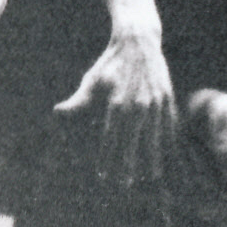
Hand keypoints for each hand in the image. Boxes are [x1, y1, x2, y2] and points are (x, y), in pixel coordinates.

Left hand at [55, 27, 175, 183]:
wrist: (138, 41)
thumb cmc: (110, 64)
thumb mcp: (92, 81)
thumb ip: (78, 102)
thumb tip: (57, 112)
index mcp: (118, 103)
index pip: (111, 138)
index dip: (107, 158)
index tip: (103, 176)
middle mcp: (139, 104)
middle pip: (135, 142)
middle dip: (131, 164)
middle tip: (127, 184)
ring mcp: (156, 100)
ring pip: (156, 135)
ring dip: (154, 156)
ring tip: (153, 176)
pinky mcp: (167, 96)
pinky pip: (169, 123)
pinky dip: (169, 139)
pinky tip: (169, 153)